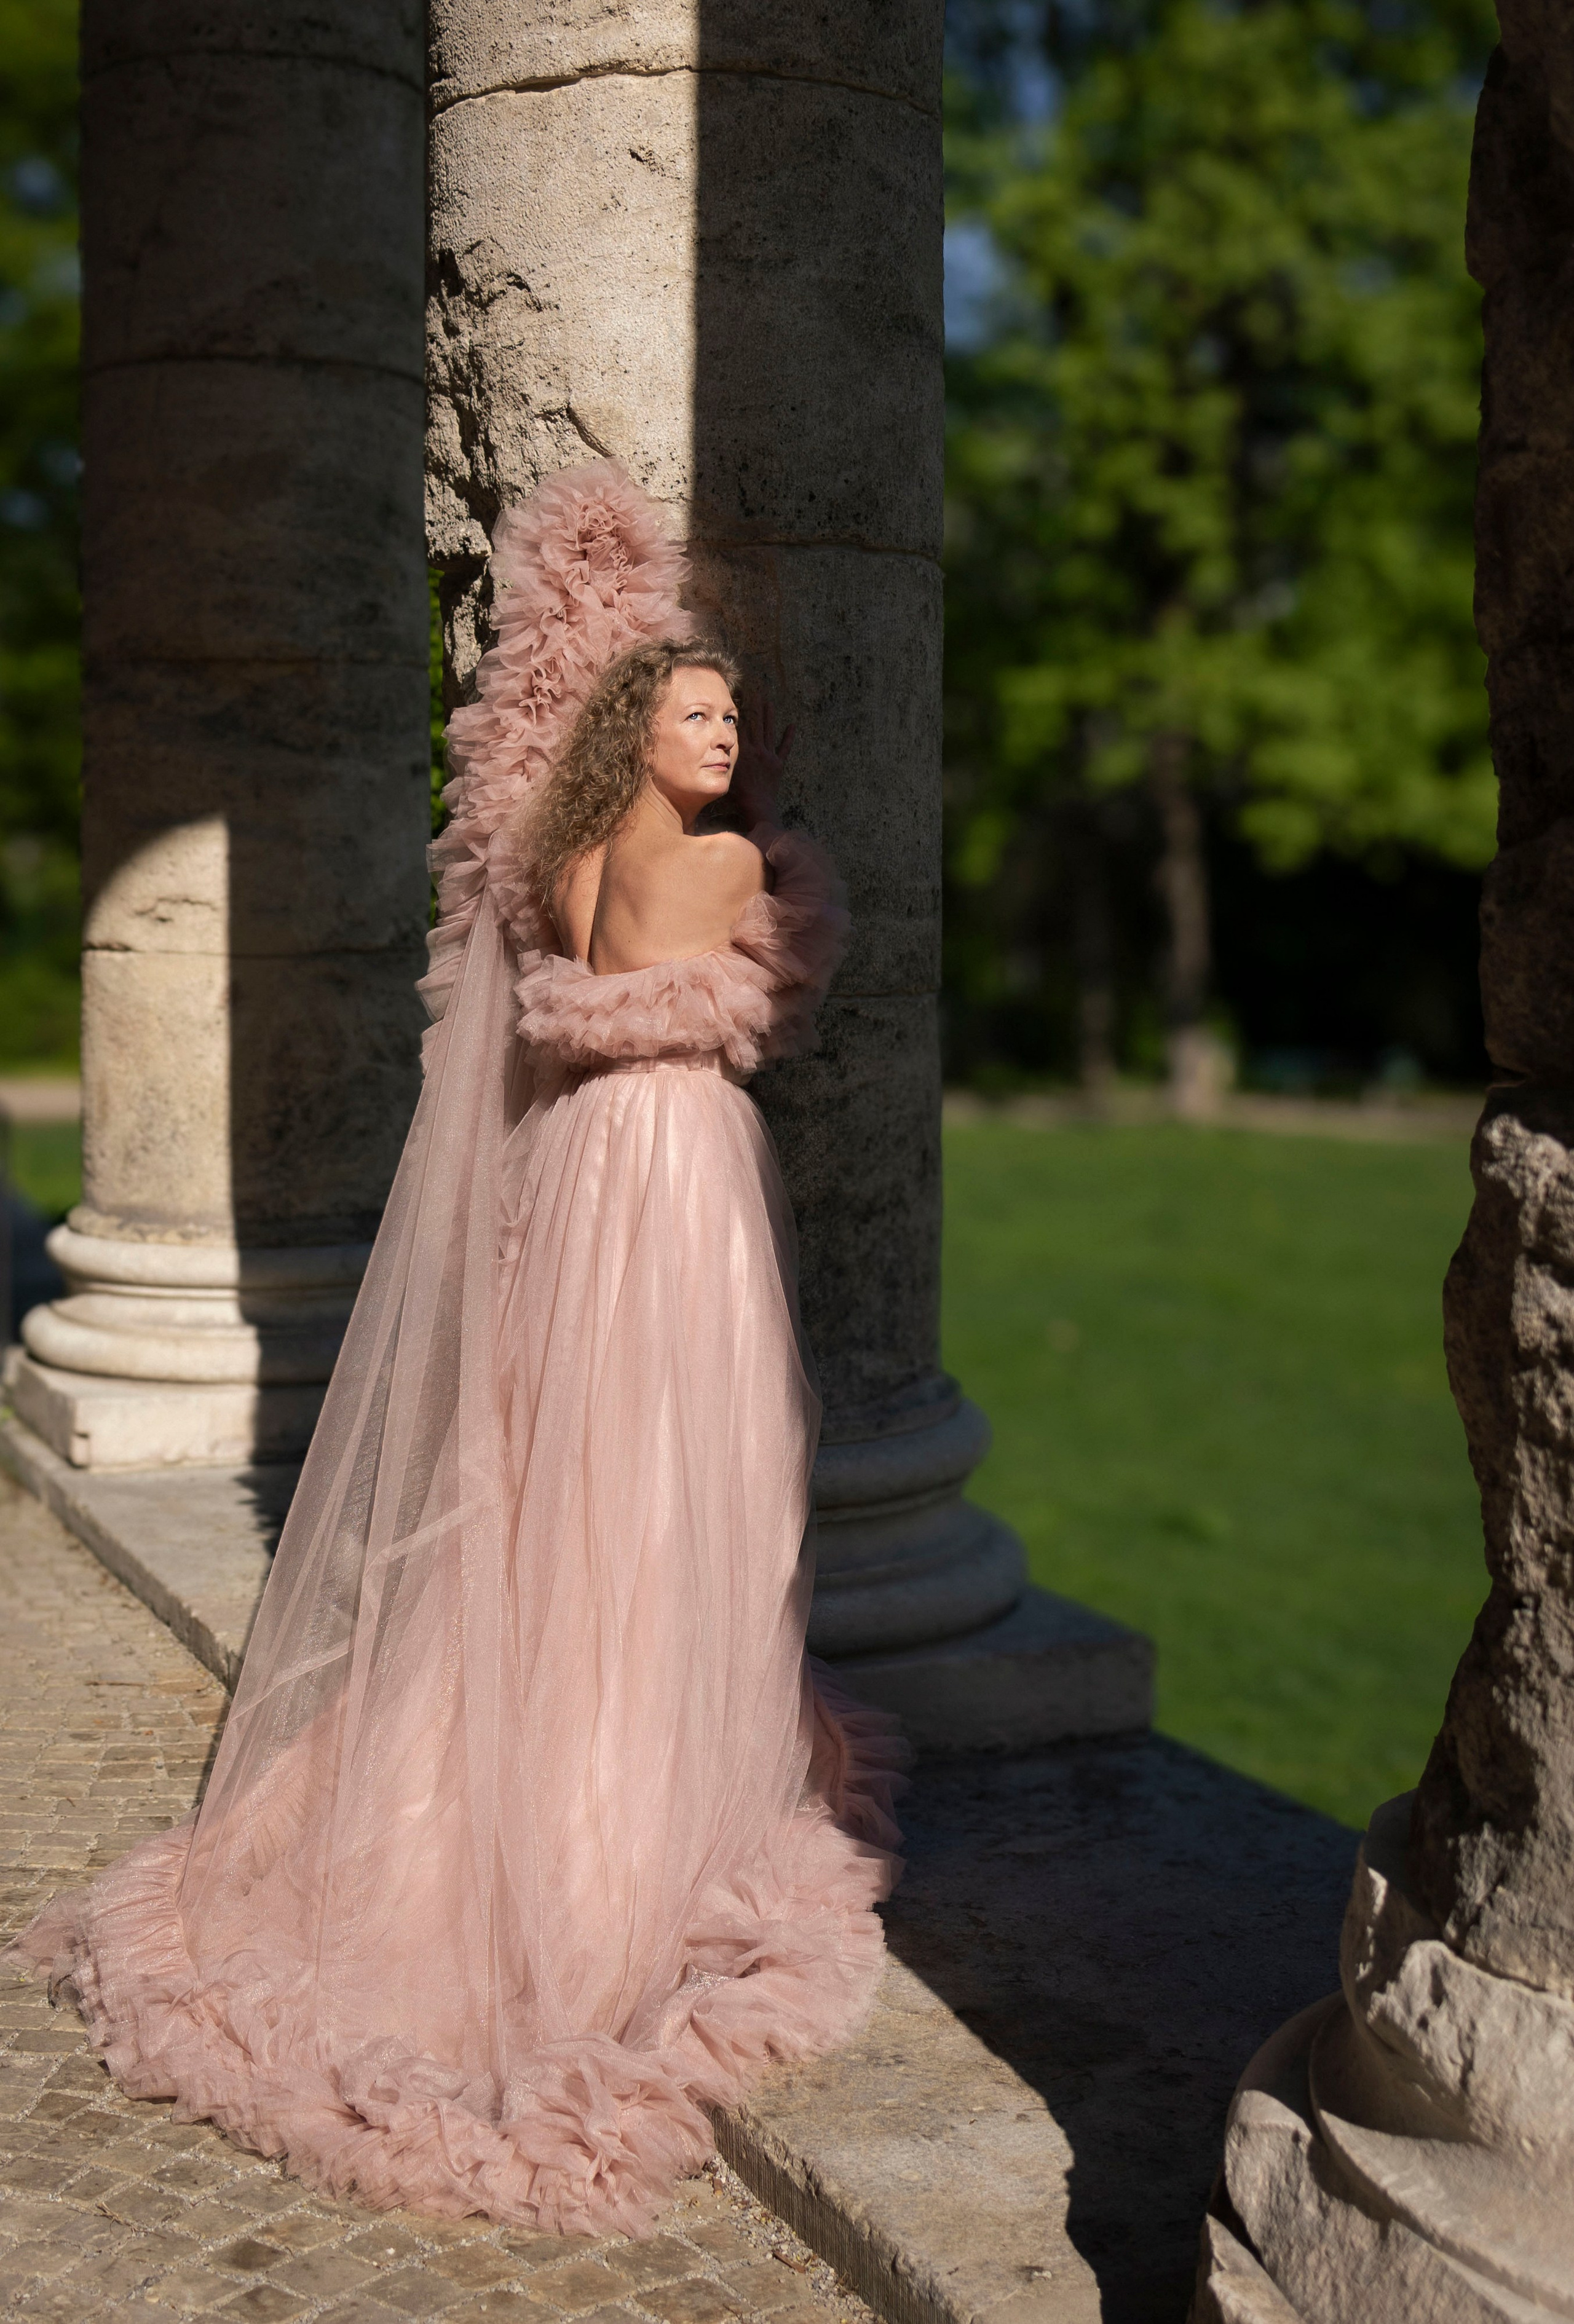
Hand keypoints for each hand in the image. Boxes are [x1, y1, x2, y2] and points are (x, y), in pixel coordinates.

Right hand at [731, 694, 794, 827]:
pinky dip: (789, 737)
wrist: (757, 804)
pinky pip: (785, 748)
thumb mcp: (728, 771)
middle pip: (756, 723)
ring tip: (769, 701)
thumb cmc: (739, 794)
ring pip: (769, 731)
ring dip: (769, 715)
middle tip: (756, 691)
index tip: (740, 696)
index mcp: (744, 751)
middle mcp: (757, 749)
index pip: (742, 726)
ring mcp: (769, 755)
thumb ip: (725, 757)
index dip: (741, 710)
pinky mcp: (778, 764)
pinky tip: (792, 725)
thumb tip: (718, 744)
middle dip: (756, 706)